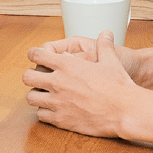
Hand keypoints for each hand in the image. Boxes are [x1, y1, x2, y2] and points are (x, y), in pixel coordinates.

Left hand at [23, 30, 141, 136]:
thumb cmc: (118, 86)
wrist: (124, 111)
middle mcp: (58, 83)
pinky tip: (53, 109)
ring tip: (45, 94)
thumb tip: (106, 33)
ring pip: (31, 98)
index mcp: (67, 65)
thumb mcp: (111, 60)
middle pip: (27, 77)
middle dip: (31, 76)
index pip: (37, 55)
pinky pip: (41, 115)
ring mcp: (57, 102)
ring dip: (36, 95)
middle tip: (39, 78)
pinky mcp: (61, 120)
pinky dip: (44, 112)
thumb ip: (104, 46)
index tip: (37, 57)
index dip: (34, 54)